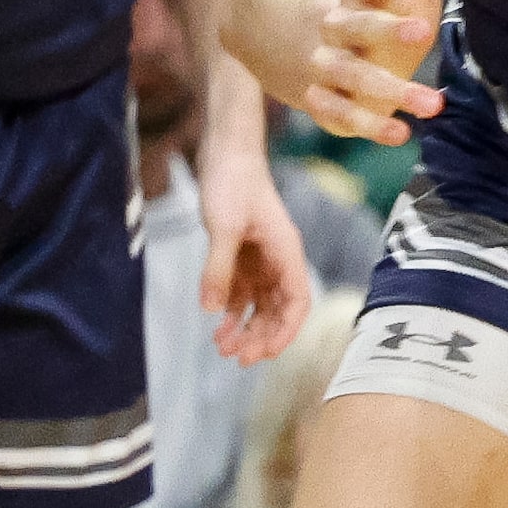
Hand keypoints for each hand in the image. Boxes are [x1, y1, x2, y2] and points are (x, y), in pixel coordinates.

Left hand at [195, 143, 312, 363]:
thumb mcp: (223, 226)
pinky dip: (232, 310)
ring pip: (261, 304)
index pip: (297, 301)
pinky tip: (216, 322)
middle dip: (261, 336)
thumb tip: (210, 311)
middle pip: (279, 309)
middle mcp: (278, 259)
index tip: (263, 354)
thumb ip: (218, 268)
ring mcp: (261, 258)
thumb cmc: (232, 181)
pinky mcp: (243, 254)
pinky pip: (243, 291)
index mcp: (286, 251)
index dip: (285, 332)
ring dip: (246, 327)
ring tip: (222, 347)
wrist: (225, 150)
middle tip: (236, 358)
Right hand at [301, 0, 444, 143]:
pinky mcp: (322, 98)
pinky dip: (367, 123)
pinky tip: (401, 134)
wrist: (289, 42)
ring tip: (434, 104)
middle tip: (424, 30)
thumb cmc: (361, 11)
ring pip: (350, 75)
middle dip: (388, 30)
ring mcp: (324, 65)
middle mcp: (333, 29)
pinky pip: (339, 113)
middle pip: (356, 26)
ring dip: (389, 89)